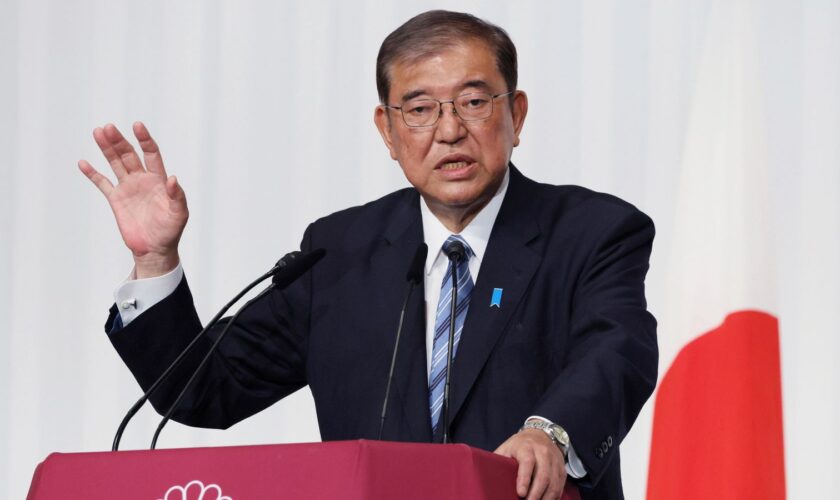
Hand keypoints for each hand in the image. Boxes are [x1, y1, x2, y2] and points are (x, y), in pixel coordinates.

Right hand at [79, 122, 187, 277]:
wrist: (155, 249)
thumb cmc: (170, 231)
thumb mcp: (179, 213)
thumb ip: (177, 196)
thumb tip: (174, 179)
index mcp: (158, 180)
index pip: (151, 154)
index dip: (145, 140)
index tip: (137, 126)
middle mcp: (142, 179)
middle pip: (129, 155)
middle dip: (119, 141)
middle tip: (108, 127)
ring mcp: (128, 188)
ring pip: (115, 163)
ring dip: (106, 149)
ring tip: (98, 132)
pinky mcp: (116, 199)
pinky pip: (102, 183)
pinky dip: (93, 173)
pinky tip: (83, 162)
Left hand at [495, 429, 566, 499]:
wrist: (540, 435)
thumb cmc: (519, 445)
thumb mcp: (507, 448)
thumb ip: (499, 462)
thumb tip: (487, 478)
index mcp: (526, 447)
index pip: (527, 463)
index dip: (524, 479)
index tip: (520, 493)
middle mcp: (543, 452)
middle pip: (543, 475)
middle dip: (536, 494)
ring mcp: (554, 460)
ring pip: (553, 482)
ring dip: (546, 498)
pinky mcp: (562, 468)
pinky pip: (560, 485)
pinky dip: (553, 496)